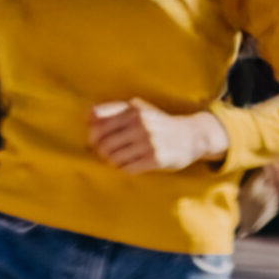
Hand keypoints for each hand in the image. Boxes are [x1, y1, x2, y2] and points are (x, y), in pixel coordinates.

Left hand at [88, 100, 228, 173]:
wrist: (192, 136)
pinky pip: (126, 169)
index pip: (98, 125)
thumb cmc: (158, 123)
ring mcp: (148, 142)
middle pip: (102, 145)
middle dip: (101, 152)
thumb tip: (86, 114)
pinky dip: (124, 168)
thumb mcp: (140, 109)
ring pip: (113, 159)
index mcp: (134, 111)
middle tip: (108, 154)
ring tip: (120, 158)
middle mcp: (141, 124)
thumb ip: (114, 110)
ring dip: (113, 162)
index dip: (92, 136)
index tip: (97, 141)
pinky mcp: (155, 159)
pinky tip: (131, 164)